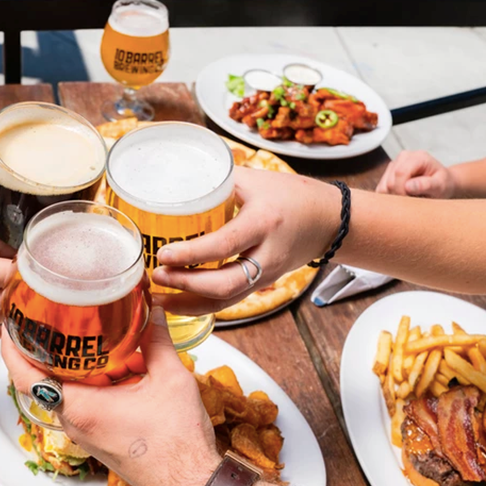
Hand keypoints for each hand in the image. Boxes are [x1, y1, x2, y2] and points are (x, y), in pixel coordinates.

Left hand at [1, 306, 220, 485]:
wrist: (190, 483)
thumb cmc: (177, 444)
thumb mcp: (171, 380)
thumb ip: (157, 341)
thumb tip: (151, 310)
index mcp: (82, 408)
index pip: (26, 378)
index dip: (12, 348)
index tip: (11, 324)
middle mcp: (77, 421)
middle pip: (44, 378)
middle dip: (46, 347)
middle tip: (50, 317)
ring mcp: (86, 430)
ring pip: (67, 389)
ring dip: (75, 364)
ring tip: (85, 332)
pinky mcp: (99, 434)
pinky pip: (85, 400)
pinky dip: (93, 379)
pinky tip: (115, 361)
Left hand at [151, 167, 338, 316]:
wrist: (328, 220)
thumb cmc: (290, 196)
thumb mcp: (253, 180)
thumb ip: (216, 180)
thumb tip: (173, 180)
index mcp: (264, 223)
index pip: (223, 245)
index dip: (190, 254)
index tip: (164, 253)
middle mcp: (267, 255)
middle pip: (224, 284)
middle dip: (186, 285)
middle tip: (157, 277)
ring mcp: (266, 275)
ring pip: (226, 300)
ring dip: (190, 303)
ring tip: (159, 297)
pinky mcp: (261, 285)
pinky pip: (230, 301)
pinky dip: (202, 305)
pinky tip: (177, 302)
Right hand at [376, 150, 455, 198]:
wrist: (442, 183)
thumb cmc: (443, 184)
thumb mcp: (441, 186)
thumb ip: (427, 185)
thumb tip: (408, 186)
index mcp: (418, 157)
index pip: (400, 173)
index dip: (402, 190)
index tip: (412, 201)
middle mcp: (403, 157)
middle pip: (389, 182)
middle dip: (399, 196)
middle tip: (413, 201)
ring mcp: (394, 165)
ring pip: (382, 187)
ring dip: (394, 197)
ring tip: (409, 198)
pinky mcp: (387, 174)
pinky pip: (380, 190)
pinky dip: (389, 198)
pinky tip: (402, 196)